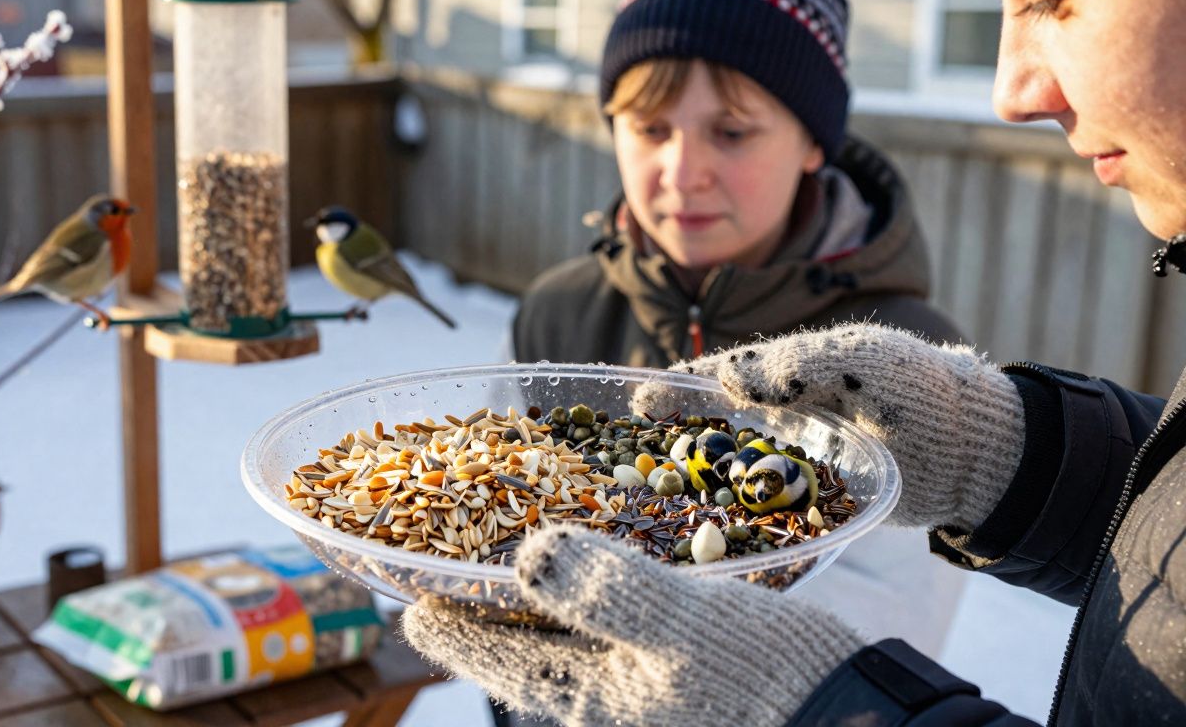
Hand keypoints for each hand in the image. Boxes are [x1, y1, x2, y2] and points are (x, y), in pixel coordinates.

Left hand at [402, 526, 862, 726]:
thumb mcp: (686, 628)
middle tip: (450, 578)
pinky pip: (617, 633)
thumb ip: (608, 591)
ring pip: (571, 642)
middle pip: (525, 651)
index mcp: (593, 696)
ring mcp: (646, 691)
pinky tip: (607, 571)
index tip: (409, 605)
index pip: (498, 660)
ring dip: (537, 605)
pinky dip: (595, 599)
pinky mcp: (683, 675)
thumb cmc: (770, 681)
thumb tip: (529, 553)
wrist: (854, 719)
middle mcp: (609, 700)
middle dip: (485, 614)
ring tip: (516, 565)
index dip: (450, 631)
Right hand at [667, 324, 1024, 529]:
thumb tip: (727, 374)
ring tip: (654, 499)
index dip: (679, 387)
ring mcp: (799, 460)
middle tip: (630, 459)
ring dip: (695, 483)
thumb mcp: (864, 361)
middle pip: (717, 425)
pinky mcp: (814, 501)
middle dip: (673, 439)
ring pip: (733, 471)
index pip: (722, 376)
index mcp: (793, 374)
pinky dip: (734, 517)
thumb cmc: (923, 392)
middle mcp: (787, 416)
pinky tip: (705, 530)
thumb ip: (800, 363)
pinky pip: (765, 508)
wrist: (977, 454)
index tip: (637, 400)